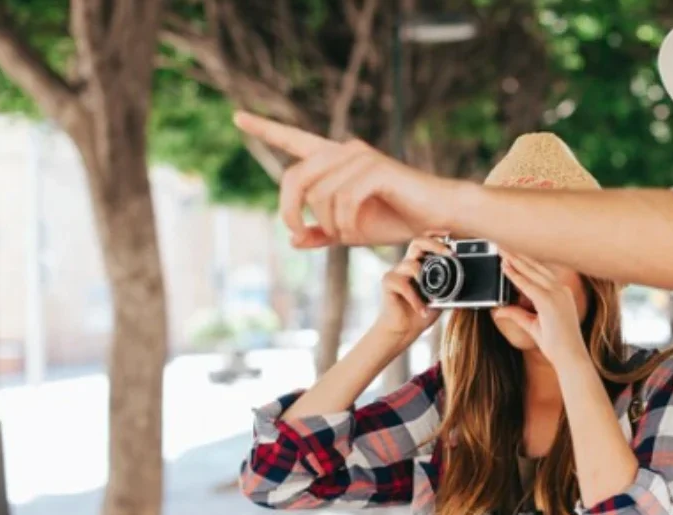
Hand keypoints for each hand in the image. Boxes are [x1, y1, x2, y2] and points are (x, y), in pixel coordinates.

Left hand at [232, 111, 464, 248]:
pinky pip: (343, 201)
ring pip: (319, 195)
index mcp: (335, 161)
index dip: (266, 129)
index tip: (237, 117)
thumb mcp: (350, 231)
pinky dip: (347, 224)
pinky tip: (360, 232)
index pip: (295, 141)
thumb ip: (322, 233)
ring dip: (329, 224)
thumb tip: (292, 240)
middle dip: (290, 210)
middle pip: (294, 177)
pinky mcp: (376, 169)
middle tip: (299, 232)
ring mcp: (360, 158)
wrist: (435, 216)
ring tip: (349, 235)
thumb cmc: (396, 219)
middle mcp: (344, 151)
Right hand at [374, 237, 448, 345]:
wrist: (404, 330)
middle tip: (449, 254)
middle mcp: (407, 264)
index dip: (436, 235)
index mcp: (420, 264)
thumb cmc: (422, 312)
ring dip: (425, 282)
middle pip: (417, 242)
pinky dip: (416, 299)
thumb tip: (469, 283)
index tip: (451, 235)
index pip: (426, 242)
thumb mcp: (442, 298)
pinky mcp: (388, 282)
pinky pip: (404, 284)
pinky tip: (422, 310)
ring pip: (412, 265)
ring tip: (432, 298)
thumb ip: (451, 287)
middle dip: (435, 245)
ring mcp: (397, 272)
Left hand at [495, 254, 589, 366]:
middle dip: (518, 255)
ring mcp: (557, 295)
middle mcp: (560, 291)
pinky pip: (529, 285)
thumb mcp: (532, 325)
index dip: (525, 261)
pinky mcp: (550, 302)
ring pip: (532, 272)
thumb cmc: (557, 344)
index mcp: (561, 293)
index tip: (512, 253)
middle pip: (536, 267)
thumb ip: (517, 315)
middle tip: (504, 245)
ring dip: (516, 260)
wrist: (570, 357)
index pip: (540, 273)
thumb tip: (499, 311)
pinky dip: (516, 276)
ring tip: (502, 251)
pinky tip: (505, 268)